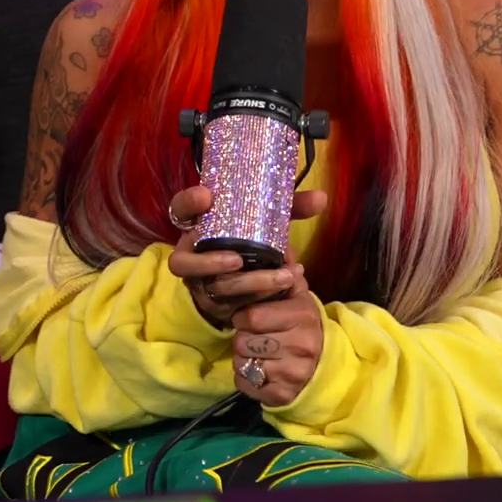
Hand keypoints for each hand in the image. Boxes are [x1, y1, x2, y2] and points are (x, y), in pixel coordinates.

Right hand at [165, 183, 327, 328]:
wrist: (243, 278)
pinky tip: (283, 290)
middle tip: (237, 259)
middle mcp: (191, 255)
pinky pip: (232, 305)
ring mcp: (201, 283)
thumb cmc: (251, 239)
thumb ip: (289, 208)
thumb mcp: (266, 219)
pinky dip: (260, 297)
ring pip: (212, 288)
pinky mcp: (216, 304)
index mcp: (197, 226)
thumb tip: (321, 198)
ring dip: (247, 284)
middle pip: (183, 262)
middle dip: (210, 262)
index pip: (180, 209)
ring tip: (280, 277)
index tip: (207, 195)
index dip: (188, 202)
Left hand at [230, 267, 323, 406]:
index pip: (252, 316)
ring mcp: (294, 374)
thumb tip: (280, 242)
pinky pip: (245, 384)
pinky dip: (246, 378)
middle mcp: (301, 346)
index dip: (243, 316)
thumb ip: (285, 273)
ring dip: (243, 357)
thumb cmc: (303, 326)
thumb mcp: (298, 298)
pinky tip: (260, 371)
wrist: (326, 366)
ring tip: (259, 353)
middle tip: (255, 336)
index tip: (249, 317)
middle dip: (242, 337)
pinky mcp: (283, 396)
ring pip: (242, 362)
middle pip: (243, 341)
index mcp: (302, 316)